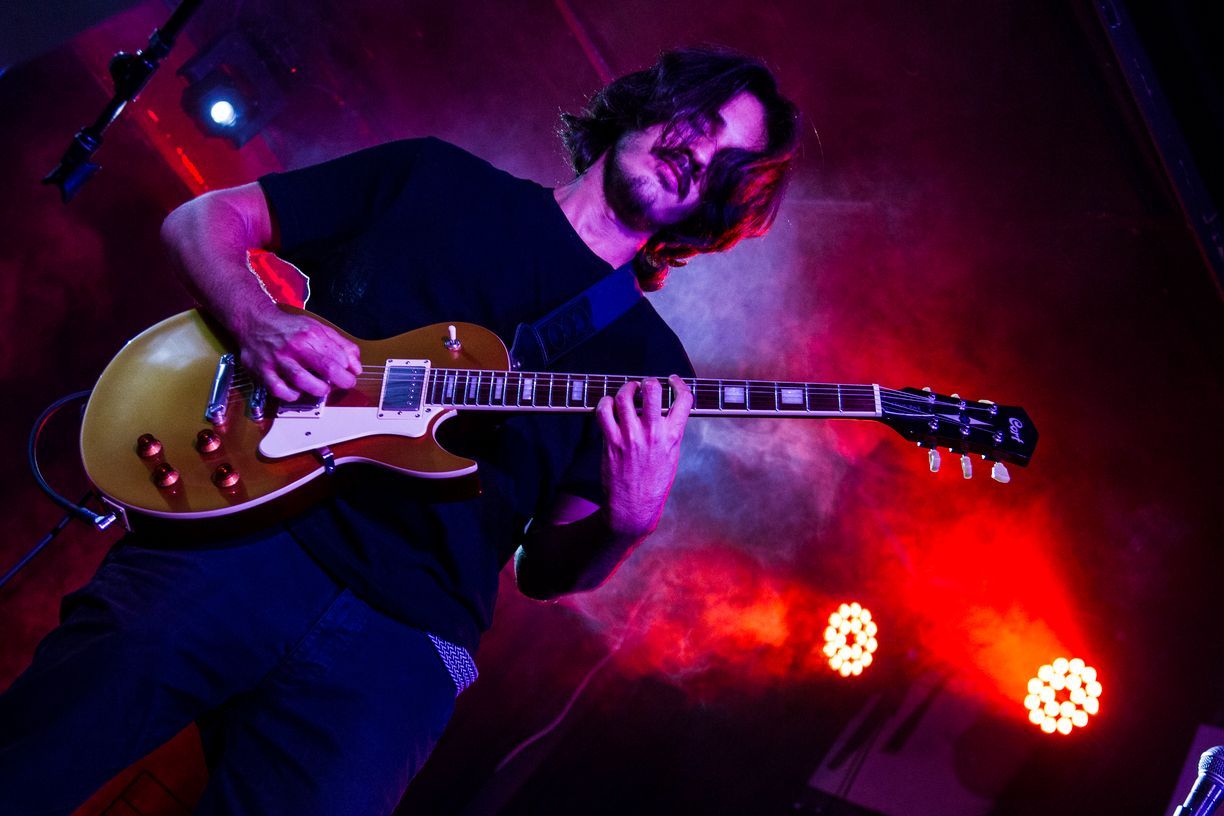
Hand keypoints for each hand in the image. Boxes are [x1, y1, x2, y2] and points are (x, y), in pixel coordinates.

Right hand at [234, 307, 362, 401]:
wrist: (255, 322)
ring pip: (302, 380)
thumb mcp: (319, 328)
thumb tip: (356, 366)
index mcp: (311, 335)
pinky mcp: (263, 371)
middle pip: (326, 367)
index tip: (350, 374)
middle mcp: (295, 347)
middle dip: (342, 381)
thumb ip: (341, 346)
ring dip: (318, 389)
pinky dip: (291, 395)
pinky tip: (297, 392)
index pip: (339, 357)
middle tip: (344, 384)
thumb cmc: (289, 328)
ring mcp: (278, 360)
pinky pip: (279, 389)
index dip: (349, 370)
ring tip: (322, 388)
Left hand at [594, 375, 692, 538]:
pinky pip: (604, 412)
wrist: (633, 509)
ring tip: (627, 392)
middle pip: (653, 390)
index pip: (684, 400)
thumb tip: (665, 412)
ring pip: (625, 397)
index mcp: (672, 437)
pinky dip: (605, 403)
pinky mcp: (611, 442)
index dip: (678, 384)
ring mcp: (630, 437)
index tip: (672, 380)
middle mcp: (653, 434)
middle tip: (645, 385)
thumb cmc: (653, 484)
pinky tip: (609, 406)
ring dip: (625, 389)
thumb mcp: (672, 457)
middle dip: (648, 382)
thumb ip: (670, 433)